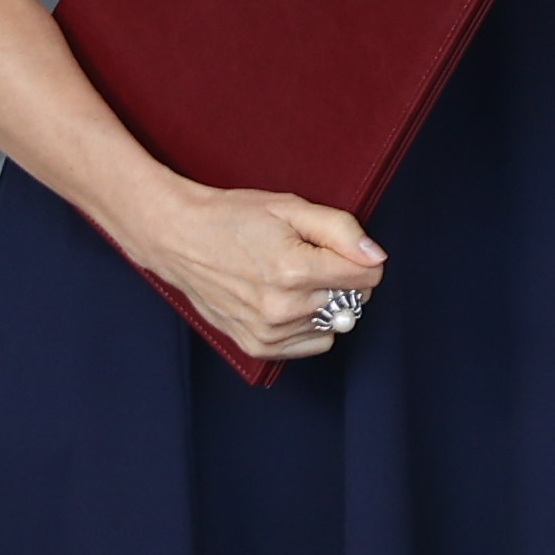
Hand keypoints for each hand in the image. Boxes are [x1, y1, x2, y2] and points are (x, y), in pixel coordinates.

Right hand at [125, 181, 385, 361]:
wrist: (179, 238)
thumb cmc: (233, 219)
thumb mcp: (291, 208)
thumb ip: (341, 230)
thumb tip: (375, 257)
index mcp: (294, 270)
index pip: (367, 277)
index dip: (362, 258)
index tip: (342, 248)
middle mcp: (283, 307)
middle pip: (354, 301)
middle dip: (344, 278)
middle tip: (311, 258)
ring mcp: (269, 331)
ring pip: (334, 323)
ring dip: (325, 302)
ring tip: (291, 278)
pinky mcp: (257, 346)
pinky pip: (312, 343)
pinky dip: (309, 324)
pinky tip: (286, 300)